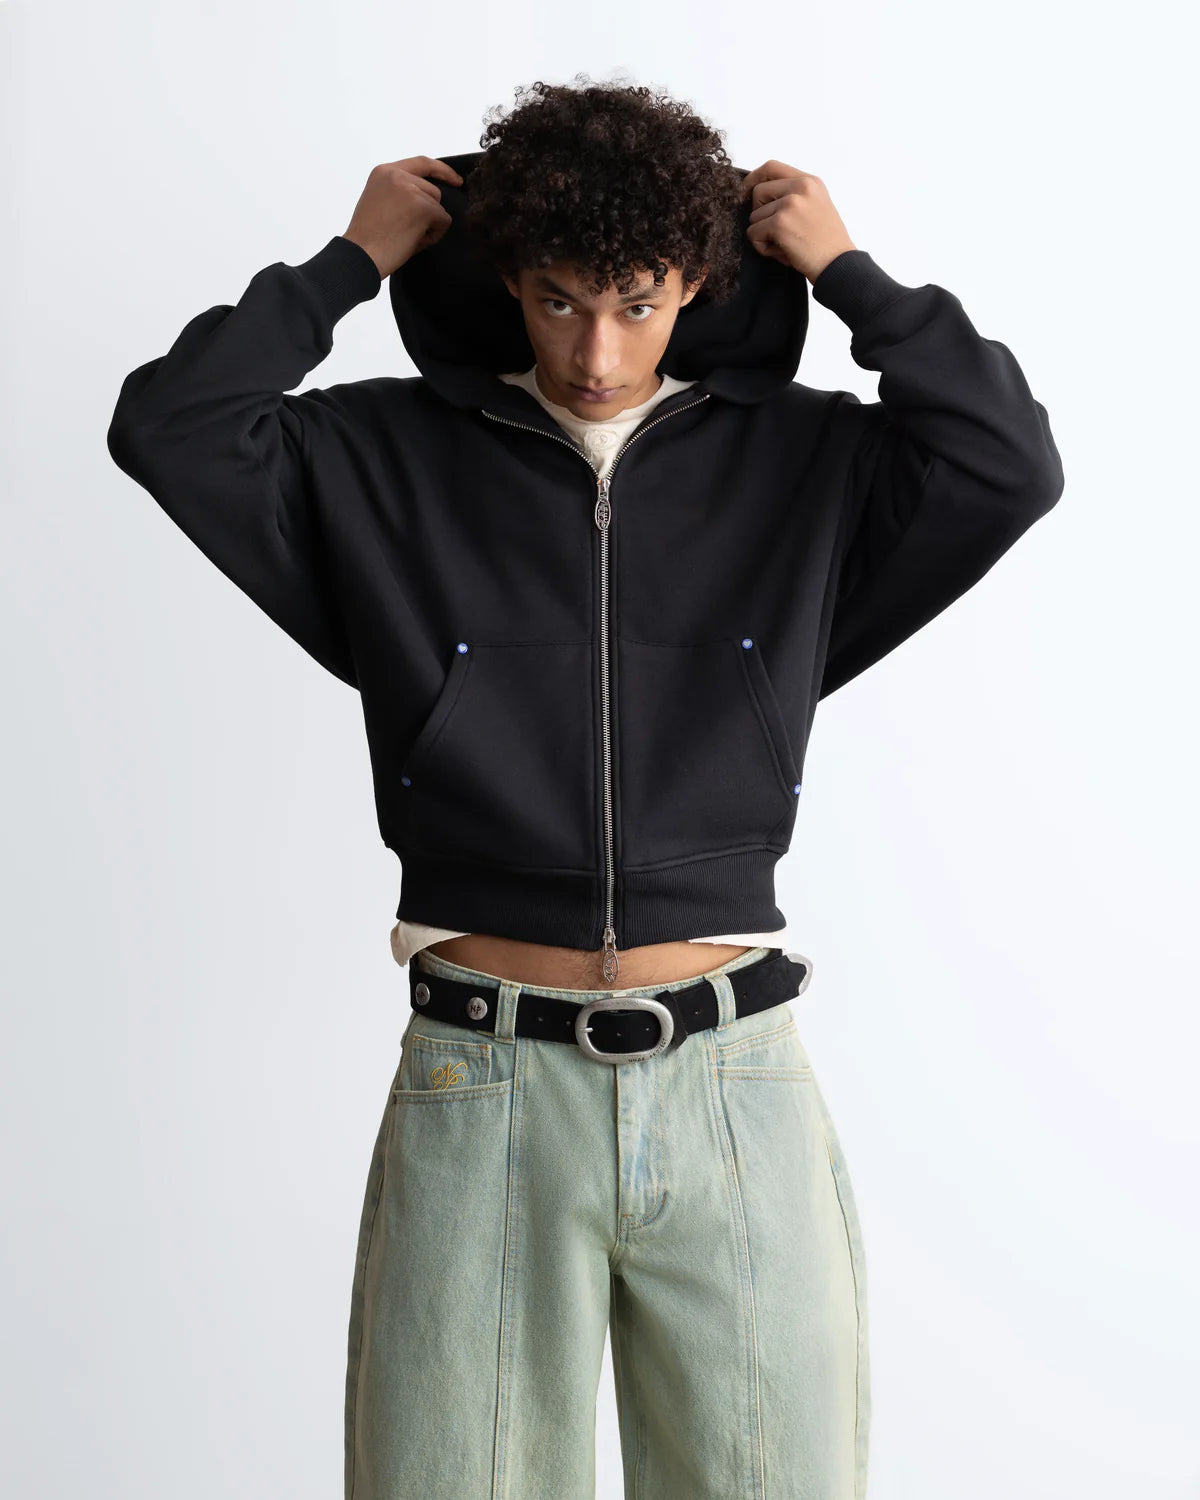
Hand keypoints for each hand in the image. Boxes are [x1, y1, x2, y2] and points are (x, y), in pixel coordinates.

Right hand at [342, 156, 463, 279]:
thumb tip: (428, 196)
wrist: (360, 256)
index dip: (442, 170)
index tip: (456, 180)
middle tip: (404, 230)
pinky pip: (443, 221)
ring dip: (429, 225)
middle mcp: (397, 175)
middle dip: (427, 213)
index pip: (421, 163)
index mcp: (385, 172)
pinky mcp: (423, 207)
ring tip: (405, 236)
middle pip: (433, 191)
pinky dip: (433, 235)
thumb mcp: (380, 201)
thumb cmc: (368, 238)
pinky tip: (413, 241)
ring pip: (438, 206)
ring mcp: (411, 190)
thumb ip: (401, 191)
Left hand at [740, 162, 856, 283]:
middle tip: (775, 231)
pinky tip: (782, 252)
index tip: (746, 192)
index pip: (772, 167)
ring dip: (764, 235)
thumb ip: (794, 195)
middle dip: (759, 213)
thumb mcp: (816, 206)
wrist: (838, 264)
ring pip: (754, 216)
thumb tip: (758, 193)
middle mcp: (801, 187)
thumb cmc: (827, 243)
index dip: (754, 178)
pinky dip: (763, 247)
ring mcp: (790, 204)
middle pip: (758, 191)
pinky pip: (754, 233)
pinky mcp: (780, 223)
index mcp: (810, 181)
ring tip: (786, 244)